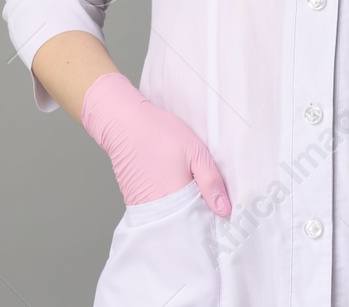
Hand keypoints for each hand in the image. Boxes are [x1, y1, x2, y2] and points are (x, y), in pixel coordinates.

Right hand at [80, 71, 232, 216]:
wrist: (123, 123)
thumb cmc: (158, 133)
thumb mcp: (195, 152)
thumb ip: (211, 182)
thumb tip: (224, 210)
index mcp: (176, 200)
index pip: (200, 225)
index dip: (212, 219)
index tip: (222, 212)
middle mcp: (158, 210)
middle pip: (184, 226)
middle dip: (198, 217)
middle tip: (210, 200)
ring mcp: (144, 208)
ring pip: (171, 220)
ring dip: (183, 212)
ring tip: (193, 191)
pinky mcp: (135, 202)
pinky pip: (158, 212)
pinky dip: (169, 206)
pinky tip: (176, 188)